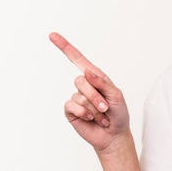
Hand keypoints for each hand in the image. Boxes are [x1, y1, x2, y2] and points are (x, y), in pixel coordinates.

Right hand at [49, 32, 129, 152]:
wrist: (114, 135)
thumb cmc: (118, 113)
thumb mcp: (116, 96)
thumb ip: (103, 83)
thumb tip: (87, 72)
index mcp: (96, 77)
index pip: (78, 59)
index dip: (65, 47)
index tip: (52, 35)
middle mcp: (84, 85)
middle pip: (80, 81)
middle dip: (96, 97)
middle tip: (106, 108)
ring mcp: (76, 98)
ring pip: (79, 96)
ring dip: (94, 109)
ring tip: (102, 116)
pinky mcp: (71, 111)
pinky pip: (73, 107)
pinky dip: (85, 114)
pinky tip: (91, 119)